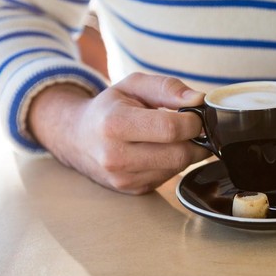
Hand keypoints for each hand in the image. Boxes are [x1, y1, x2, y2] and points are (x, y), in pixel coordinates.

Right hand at [28, 74, 210, 194]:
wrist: (77, 137)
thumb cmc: (109, 107)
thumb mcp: (133, 85)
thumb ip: (167, 87)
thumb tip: (198, 100)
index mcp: (114, 124)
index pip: (170, 129)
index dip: (193, 121)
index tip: (196, 114)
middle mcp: (115, 156)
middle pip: (179, 154)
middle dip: (196, 139)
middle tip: (194, 126)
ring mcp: (123, 178)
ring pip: (177, 168)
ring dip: (187, 152)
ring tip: (175, 136)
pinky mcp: (133, 190)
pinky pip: (169, 177)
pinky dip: (174, 163)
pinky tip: (162, 150)